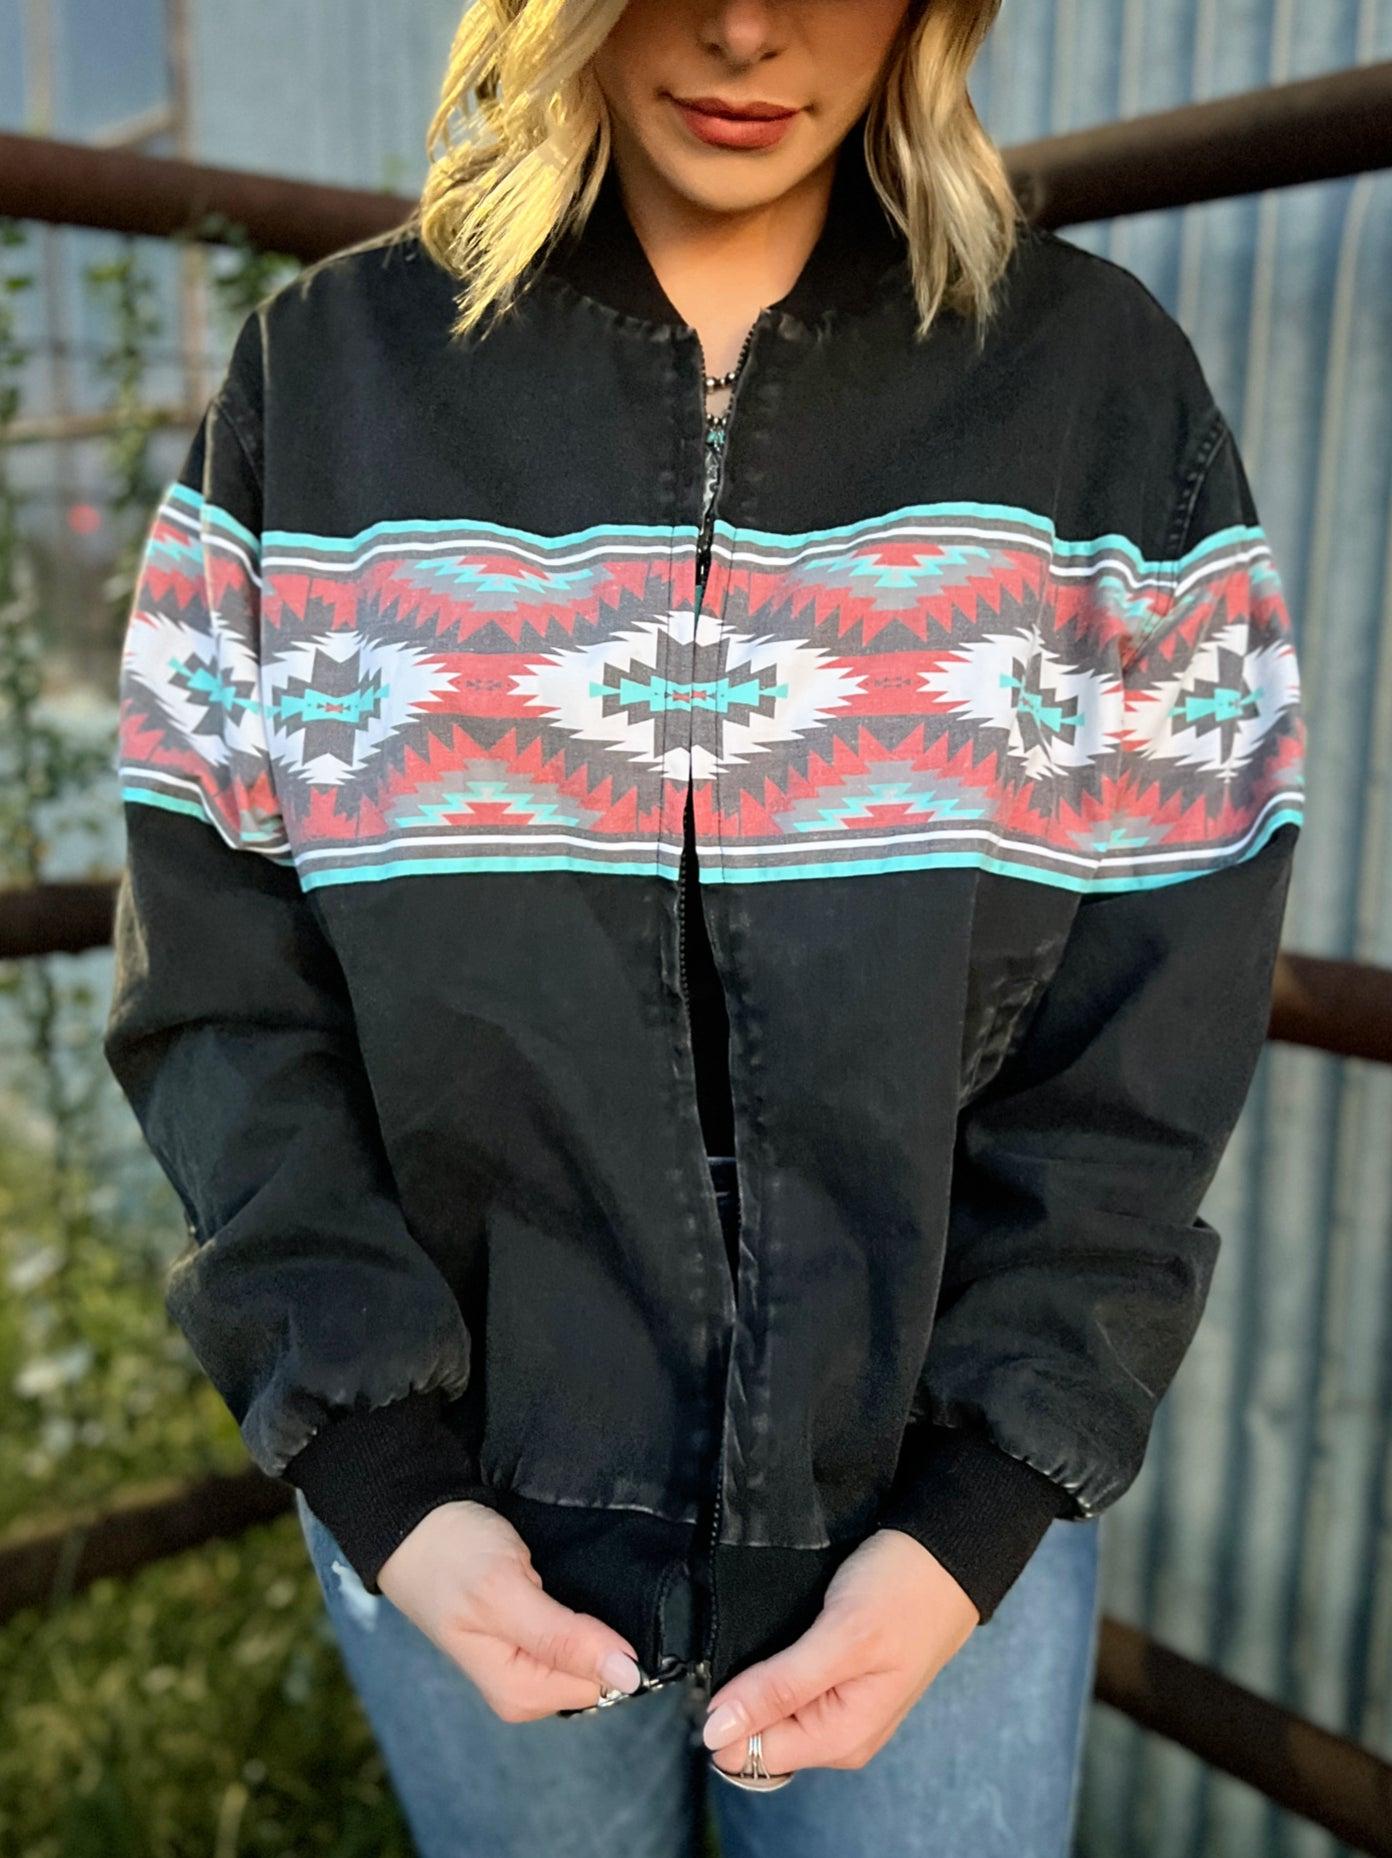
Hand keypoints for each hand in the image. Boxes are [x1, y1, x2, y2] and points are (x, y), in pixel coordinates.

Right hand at [376, 1499, 644, 1720]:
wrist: (416, 1524)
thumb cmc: (453, 1555)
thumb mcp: (505, 1592)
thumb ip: (562, 1638)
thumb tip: (629, 1677)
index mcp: (520, 1693)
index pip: (600, 1682)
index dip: (603, 1641)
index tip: (581, 1597)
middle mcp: (525, 1688)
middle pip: (596, 1668)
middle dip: (593, 1628)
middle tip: (561, 1583)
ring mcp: (526, 1663)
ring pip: (586, 1649)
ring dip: (585, 1615)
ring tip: (559, 1580)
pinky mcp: (528, 1637)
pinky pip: (572, 1632)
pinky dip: (575, 1607)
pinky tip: (559, 1584)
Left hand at [703, 1527, 978, 1775]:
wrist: (946, 1553)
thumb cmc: (902, 1592)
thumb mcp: (840, 1637)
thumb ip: (779, 1688)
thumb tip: (714, 1734)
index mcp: (839, 1739)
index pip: (749, 1754)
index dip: (725, 1716)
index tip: (722, 1666)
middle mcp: (839, 1735)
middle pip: (759, 1733)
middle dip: (742, 1695)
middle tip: (753, 1637)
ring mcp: (840, 1707)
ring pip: (771, 1708)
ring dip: (759, 1675)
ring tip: (768, 1629)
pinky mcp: (839, 1678)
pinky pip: (789, 1686)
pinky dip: (777, 1662)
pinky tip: (780, 1633)